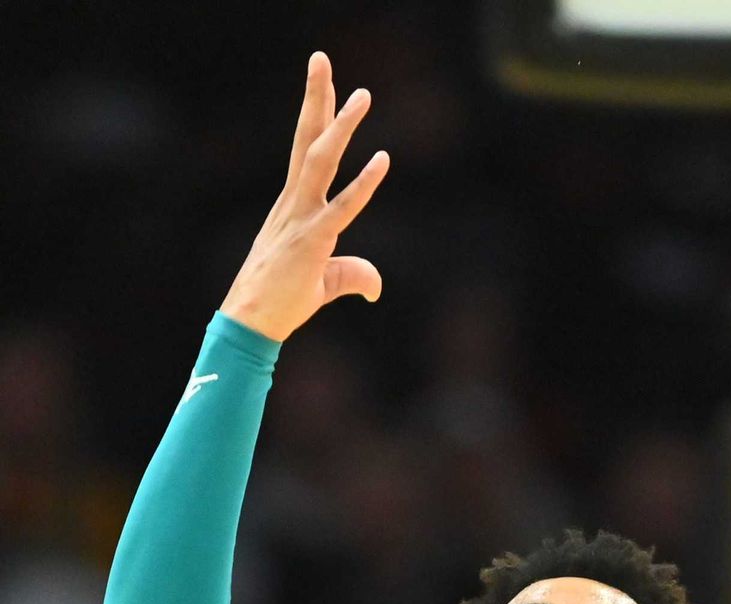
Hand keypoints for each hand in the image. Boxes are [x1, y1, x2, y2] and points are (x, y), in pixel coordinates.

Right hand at [221, 51, 389, 341]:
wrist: (252, 323)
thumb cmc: (281, 303)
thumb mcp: (323, 283)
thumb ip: (352, 274)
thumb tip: (375, 286)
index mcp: (292, 206)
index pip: (307, 151)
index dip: (318, 116)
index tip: (326, 85)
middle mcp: (295, 203)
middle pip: (307, 139)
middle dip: (317, 97)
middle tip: (321, 58)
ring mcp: (302, 218)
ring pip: (322, 160)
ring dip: (342, 125)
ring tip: (362, 94)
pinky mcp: (313, 241)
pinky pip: (343, 206)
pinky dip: (364, 184)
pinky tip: (383, 159)